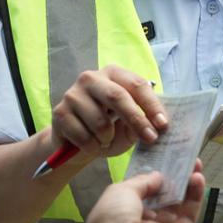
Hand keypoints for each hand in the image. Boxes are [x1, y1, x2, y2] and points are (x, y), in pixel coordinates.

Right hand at [51, 65, 167, 158]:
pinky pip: (83, 136)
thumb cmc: (106, 131)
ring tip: (105, 141)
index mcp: (113, 74)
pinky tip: (89, 145)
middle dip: (137, 120)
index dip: (152, 105)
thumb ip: (140, 123)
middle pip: (117, 96)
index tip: (163, 124)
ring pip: (100, 122)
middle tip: (150, 138)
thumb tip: (156, 126)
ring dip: (108, 139)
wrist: (73, 144)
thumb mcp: (127, 128)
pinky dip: (92, 147)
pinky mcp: (59, 112)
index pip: (136, 84)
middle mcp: (91, 78)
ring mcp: (72, 94)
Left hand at [77, 163, 204, 222]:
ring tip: (197, 165)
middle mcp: (144, 220)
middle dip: (175, 177)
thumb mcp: (121, 191)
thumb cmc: (113, 218)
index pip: (145, 190)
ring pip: (179, 204)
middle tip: (187, 159)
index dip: (156, 174)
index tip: (168, 158)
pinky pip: (188, 216)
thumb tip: (159, 176)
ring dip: (188, 184)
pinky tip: (198, 178)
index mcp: (125, 210)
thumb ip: (142, 181)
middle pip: (165, 196)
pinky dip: (195, 197)